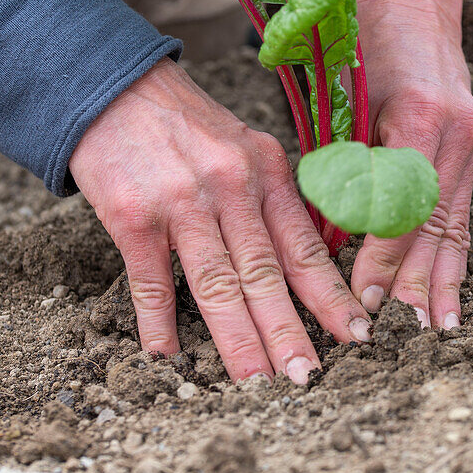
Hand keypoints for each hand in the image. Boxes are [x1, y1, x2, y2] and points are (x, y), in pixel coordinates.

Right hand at [70, 58, 370, 381]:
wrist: (117, 89)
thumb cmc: (187, 125)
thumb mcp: (244, 147)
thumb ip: (271, 198)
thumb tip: (301, 260)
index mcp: (265, 171)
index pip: (303, 245)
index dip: (329, 295)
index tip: (355, 334)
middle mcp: (230, 187)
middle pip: (265, 273)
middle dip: (289, 332)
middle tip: (308, 379)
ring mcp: (182, 203)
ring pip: (216, 284)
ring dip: (238, 340)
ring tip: (257, 383)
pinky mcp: (133, 216)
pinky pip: (152, 281)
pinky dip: (159, 323)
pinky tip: (167, 359)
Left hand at [350, 0, 472, 328]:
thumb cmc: (362, 37)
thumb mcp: (340, 93)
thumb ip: (337, 158)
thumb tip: (323, 228)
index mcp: (416, 116)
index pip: (397, 206)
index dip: (377, 254)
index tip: (358, 294)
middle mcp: (454, 131)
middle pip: (431, 223)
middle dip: (406, 277)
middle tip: (384, 325)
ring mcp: (471, 137)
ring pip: (454, 222)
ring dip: (440, 277)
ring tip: (434, 328)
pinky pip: (461, 208)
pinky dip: (455, 251)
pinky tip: (450, 288)